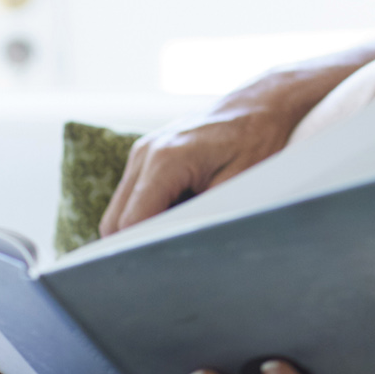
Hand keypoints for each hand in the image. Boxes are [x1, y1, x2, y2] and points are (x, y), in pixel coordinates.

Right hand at [100, 66, 343, 235]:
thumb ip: (206, 214)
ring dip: (143, 226)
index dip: (139, 251)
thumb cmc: (256, 137)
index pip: (130, 223)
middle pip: (115, 221)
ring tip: (183, 228)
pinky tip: (183, 209)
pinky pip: (134, 194)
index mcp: (165, 160)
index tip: (156, 271)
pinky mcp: (148, 154)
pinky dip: (150, 209)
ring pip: (120, 209)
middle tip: (170, 259)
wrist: (260, 102)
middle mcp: (145, 154)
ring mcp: (143, 152)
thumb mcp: (239, 182)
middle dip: (136, 243)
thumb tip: (182, 246)